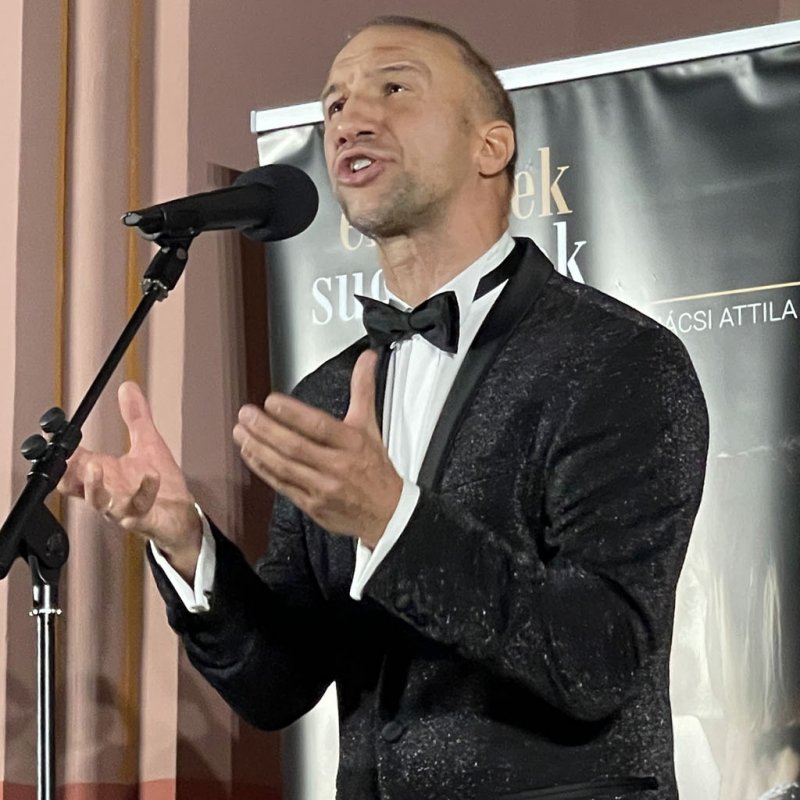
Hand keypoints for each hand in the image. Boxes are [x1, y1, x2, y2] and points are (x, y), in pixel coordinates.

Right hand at [57, 381, 201, 579]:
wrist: (180, 516)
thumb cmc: (161, 483)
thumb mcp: (148, 443)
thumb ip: (136, 417)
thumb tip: (128, 387)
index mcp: (105, 475)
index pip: (72, 465)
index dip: (62, 452)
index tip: (58, 434)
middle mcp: (108, 493)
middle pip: (76, 486)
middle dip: (70, 471)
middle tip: (69, 455)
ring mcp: (122, 508)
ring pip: (98, 502)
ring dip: (95, 486)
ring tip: (97, 465)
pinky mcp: (143, 519)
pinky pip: (137, 509)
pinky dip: (144, 492)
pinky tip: (151, 476)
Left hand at [233, 349, 401, 547]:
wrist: (388, 513)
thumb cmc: (375, 467)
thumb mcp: (370, 425)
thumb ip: (363, 389)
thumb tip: (367, 357)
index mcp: (352, 443)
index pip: (319, 426)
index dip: (293, 414)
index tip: (271, 401)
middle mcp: (337, 465)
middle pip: (295, 446)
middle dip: (266, 429)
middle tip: (246, 414)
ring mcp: (323, 487)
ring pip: (284, 466)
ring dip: (258, 448)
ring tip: (240, 432)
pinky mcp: (312, 505)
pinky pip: (282, 485)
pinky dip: (263, 469)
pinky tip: (249, 454)